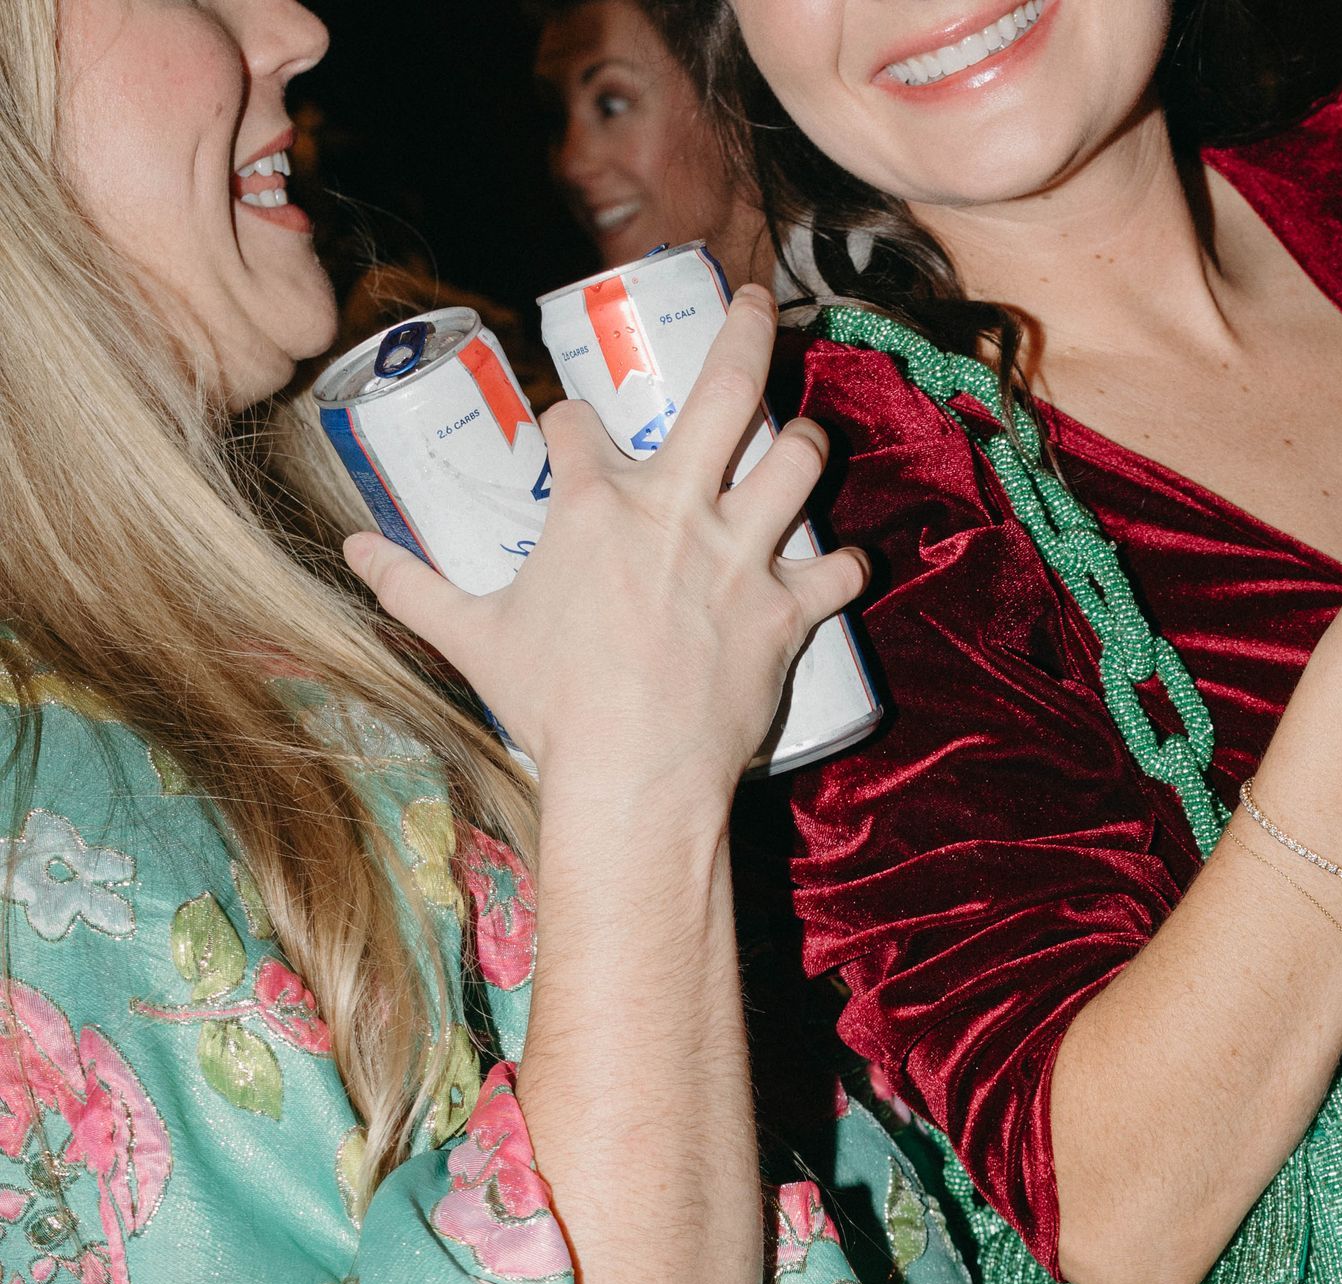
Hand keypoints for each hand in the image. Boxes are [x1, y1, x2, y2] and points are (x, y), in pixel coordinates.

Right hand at [344, 286, 865, 796]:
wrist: (631, 778)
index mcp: (594, 505)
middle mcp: (675, 509)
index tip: (572, 433)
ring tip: (802, 438)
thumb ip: (412, 586)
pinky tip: (841, 566)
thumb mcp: (470, 639)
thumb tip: (351, 550)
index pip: (580, 424)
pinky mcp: (783, 611)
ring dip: (804, 442)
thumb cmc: (551, 708)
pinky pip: (839, 570)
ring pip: (797, 460)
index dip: (571, 423)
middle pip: (725, 389)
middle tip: (761, 304)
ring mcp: (738, 556)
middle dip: (746, 332)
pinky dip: (846, 567)